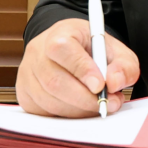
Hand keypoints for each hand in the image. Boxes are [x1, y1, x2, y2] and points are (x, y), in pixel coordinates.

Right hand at [16, 18, 139, 117]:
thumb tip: (114, 83)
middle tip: (108, 103)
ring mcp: (27, 73)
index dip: (82, 69)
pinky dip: (67, 115)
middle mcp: (37, 52)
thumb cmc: (94, 50)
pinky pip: (43, 111)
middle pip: (53, 80)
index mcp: (59, 33)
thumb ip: (123, 65)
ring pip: (49, 100)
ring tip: (99, 105)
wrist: (73, 51)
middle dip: (85, 98)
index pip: (62, 49)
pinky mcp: (24, 94)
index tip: (101, 85)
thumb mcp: (116, 50)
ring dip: (78, 109)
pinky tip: (82, 108)